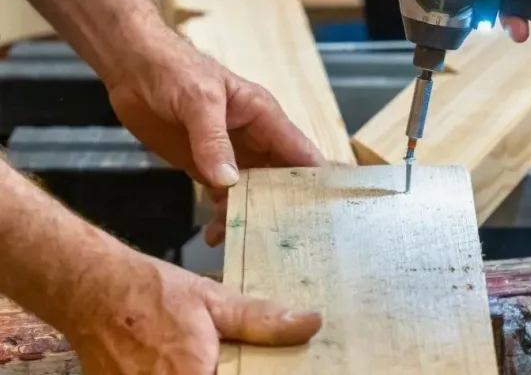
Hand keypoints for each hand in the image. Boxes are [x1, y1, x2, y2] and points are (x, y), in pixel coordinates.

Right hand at [67, 248, 320, 373]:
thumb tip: (310, 323)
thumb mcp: (214, 301)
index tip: (272, 366)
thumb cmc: (153, 294)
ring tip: (208, 355)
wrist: (91, 292)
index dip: (259, 374)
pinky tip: (185, 360)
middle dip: (229, 370)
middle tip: (237, 357)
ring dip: (208, 371)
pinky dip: (182, 373)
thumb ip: (261, 320)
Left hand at [105, 31, 323, 245]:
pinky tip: (215, 235)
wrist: (131, 66)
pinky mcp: (204, 165)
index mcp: (264, 117)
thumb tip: (229, 182)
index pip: (300, 152)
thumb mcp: (198, 100)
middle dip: (283, 208)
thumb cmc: (172, 69)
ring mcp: (229, 154)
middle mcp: (254, 138)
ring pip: (251, 193)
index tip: (323, 214)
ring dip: (247, 217)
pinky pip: (221, 196)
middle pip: (280, 179)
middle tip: (282, 242)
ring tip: (236, 240)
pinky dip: (221, 216)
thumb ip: (213, 141)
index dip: (315, 181)